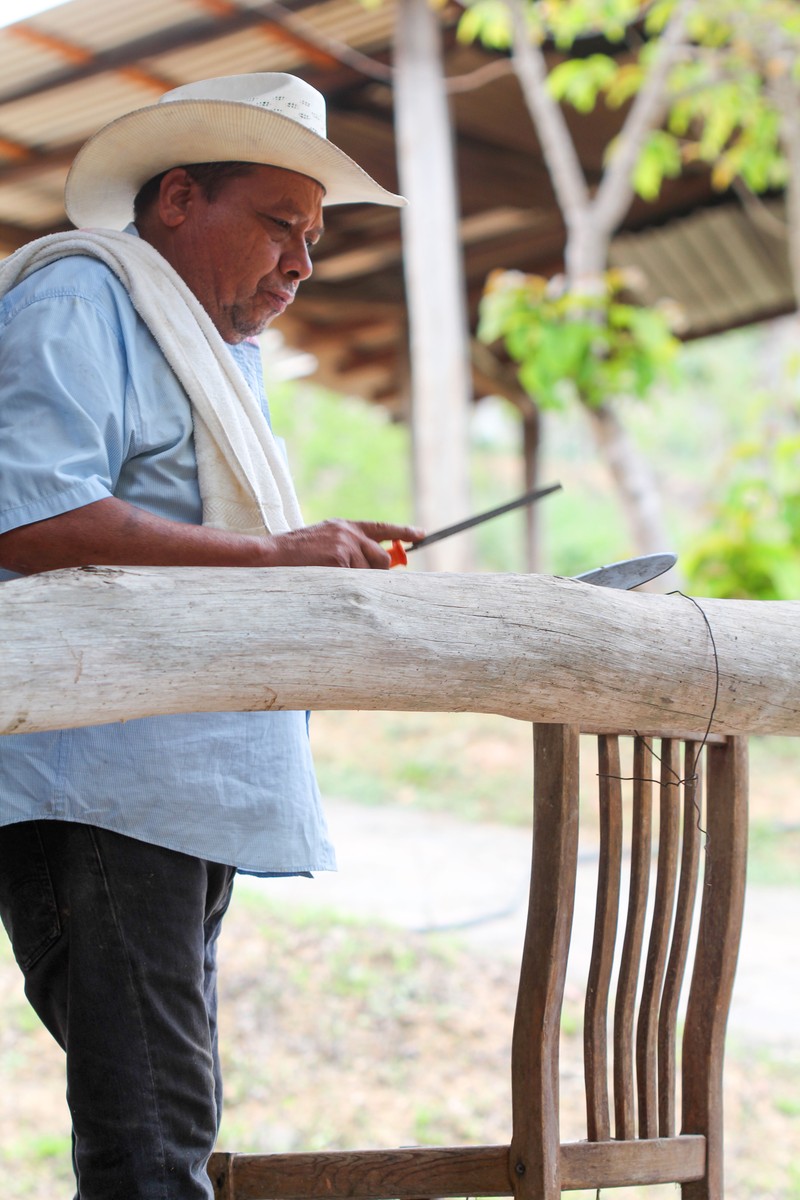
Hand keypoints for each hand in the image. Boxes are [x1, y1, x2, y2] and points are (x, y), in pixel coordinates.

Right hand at [264, 520, 424, 568]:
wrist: (270, 555)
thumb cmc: (293, 556)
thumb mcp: (323, 542)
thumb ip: (348, 547)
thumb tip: (375, 563)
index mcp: (344, 526)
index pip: (381, 527)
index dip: (402, 531)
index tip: (420, 534)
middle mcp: (348, 533)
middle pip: (381, 559)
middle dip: (375, 574)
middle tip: (355, 581)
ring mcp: (345, 545)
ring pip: (369, 574)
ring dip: (355, 583)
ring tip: (329, 578)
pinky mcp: (340, 558)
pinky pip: (356, 581)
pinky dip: (346, 588)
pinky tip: (326, 581)